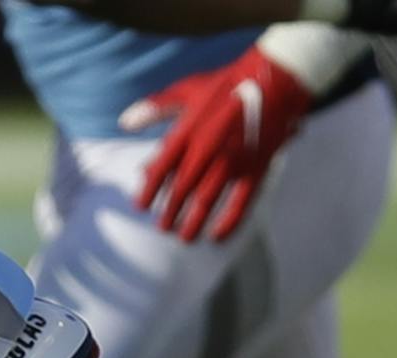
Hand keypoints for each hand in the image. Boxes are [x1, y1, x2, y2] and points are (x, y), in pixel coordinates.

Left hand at [121, 45, 316, 242]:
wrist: (271, 82)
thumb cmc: (225, 85)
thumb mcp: (186, 90)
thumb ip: (154, 108)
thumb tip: (125, 122)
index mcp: (187, 131)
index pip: (160, 169)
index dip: (148, 190)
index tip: (140, 206)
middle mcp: (206, 150)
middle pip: (180, 190)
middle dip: (169, 212)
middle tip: (162, 227)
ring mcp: (231, 162)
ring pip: (206, 201)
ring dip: (193, 223)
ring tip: (184, 237)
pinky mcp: (254, 170)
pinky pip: (240, 204)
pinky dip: (228, 223)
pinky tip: (217, 236)